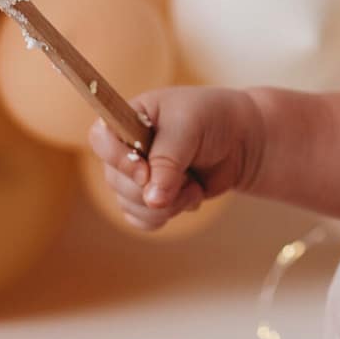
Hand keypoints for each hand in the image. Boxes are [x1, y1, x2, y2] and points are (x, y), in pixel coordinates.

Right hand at [87, 85, 265, 231]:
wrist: (240, 141)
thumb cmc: (213, 120)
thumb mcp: (190, 128)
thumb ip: (168, 161)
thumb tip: (153, 200)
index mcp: (128, 117)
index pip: (99, 139)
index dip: (117, 160)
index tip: (145, 172)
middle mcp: (126, 148)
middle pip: (115, 181)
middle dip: (152, 187)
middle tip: (186, 173)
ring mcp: (136, 176)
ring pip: (129, 205)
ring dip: (167, 203)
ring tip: (192, 183)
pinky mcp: (151, 198)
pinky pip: (142, 220)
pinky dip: (167, 216)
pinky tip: (189, 196)